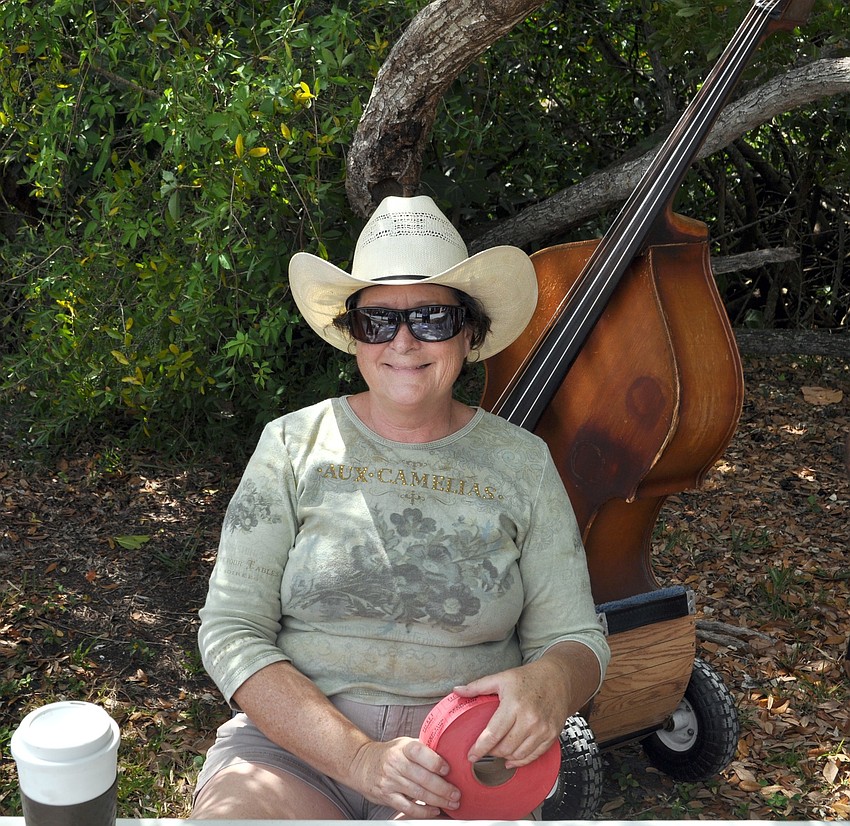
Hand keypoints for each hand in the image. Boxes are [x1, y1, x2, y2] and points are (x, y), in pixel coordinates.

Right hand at [349, 735, 460, 817]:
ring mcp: (390, 781)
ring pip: (418, 793)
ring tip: (451, 802)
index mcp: (403, 748)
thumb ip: (423, 748)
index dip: (435, 761)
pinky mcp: (387, 796)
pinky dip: (423, 811)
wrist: (361, 764)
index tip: (448, 769)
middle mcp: (396, 763)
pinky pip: (407, 807)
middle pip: (422, 777)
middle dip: (443, 788)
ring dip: (438, 800)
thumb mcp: (404, 743)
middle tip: (456, 793)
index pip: (420, 752)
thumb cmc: (388, 753)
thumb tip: (447, 753)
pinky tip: (434, 810)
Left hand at [452, 659, 572, 768]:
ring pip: (518, 754)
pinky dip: (521, 761)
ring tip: (498, 752)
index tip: (471, 756)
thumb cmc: (528, 678)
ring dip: (505, 757)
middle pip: (505, 747)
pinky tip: (512, 759)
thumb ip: (477, 686)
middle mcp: (529, 719)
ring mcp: (542, 729)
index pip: (493, 734)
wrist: (558, 678)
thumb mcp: (501, 678)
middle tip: (485, 749)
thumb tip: (456, 690)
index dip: (480, 748)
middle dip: (491, 752)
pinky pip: (534, 756)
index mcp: (514, 704)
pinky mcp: (551, 735)